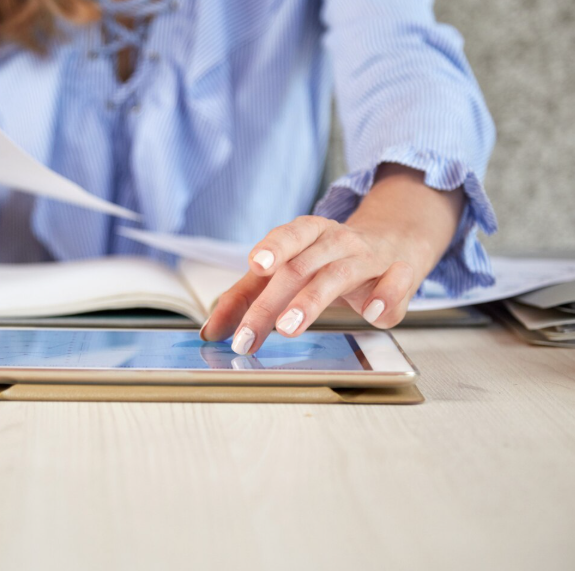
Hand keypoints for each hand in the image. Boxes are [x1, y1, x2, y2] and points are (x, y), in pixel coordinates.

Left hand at [200, 164, 466, 355]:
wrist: (394, 242)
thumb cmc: (327, 260)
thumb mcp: (286, 269)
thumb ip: (247, 295)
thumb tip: (210, 331)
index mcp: (307, 232)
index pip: (285, 238)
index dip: (270, 250)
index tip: (254, 265)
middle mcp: (336, 240)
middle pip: (300, 267)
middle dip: (270, 303)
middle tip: (247, 336)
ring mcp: (367, 258)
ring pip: (337, 275)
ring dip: (311, 301)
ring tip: (288, 327)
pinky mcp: (399, 276)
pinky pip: (397, 283)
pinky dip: (386, 297)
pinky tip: (373, 313)